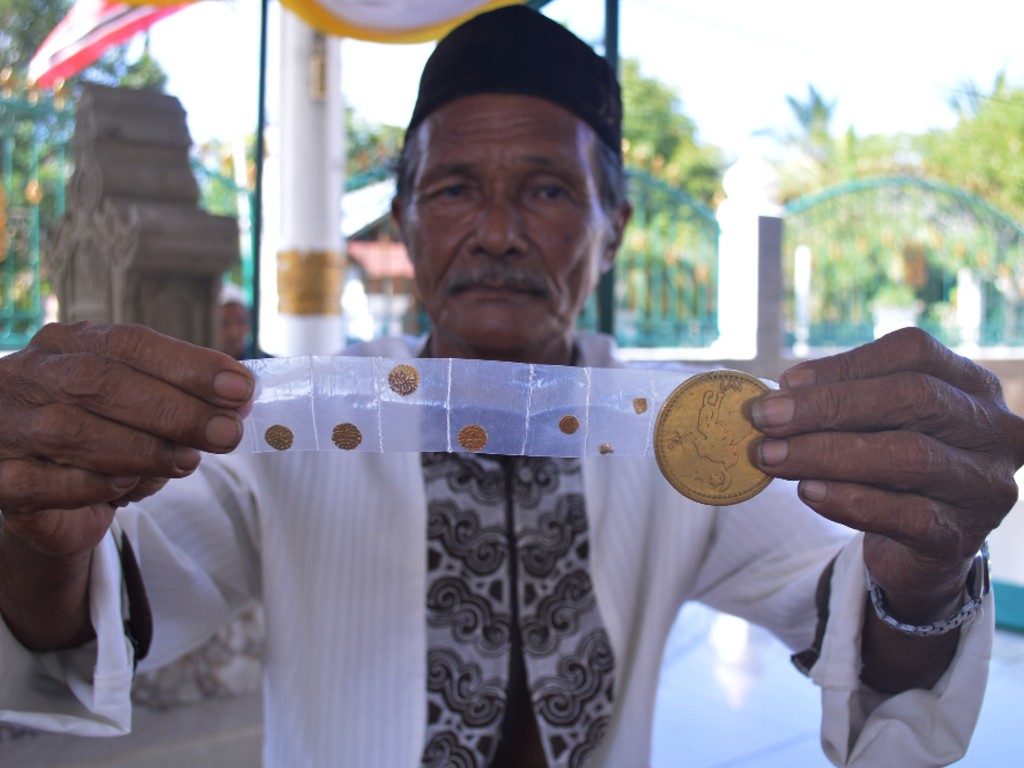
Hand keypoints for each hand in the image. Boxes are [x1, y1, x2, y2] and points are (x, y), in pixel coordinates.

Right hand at [0, 322, 253, 558]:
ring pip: (71, 431)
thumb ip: (186, 396)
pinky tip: (127, 485)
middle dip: (175, 410)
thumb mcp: (147, 405)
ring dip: (142, 449)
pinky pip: (44, 483)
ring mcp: (7, 426)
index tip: (240, 388)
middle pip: (101, 382)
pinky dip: (93, 484)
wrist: (46, 493)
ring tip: (188, 461)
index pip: (129, 343)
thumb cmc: (106, 435)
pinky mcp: (0, 479)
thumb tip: (241, 398)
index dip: (189, 365)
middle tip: (227, 433)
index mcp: (69, 344)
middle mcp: (32, 376)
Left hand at [751, 327, 1023, 618]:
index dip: (846, 365)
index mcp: (972, 385)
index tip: (785, 382)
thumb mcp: (870, 425)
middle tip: (766, 419)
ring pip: (909, 456)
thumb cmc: (887, 469)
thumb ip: (837, 403)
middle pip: (914, 398)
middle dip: (829, 407)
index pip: (914, 354)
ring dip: (827, 453)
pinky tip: (808, 492)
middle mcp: (994, 429)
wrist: (915, 549)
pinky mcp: (962, 537)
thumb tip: (777, 395)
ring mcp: (985, 485)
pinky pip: (905, 514)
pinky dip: (849, 500)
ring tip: (771, 457)